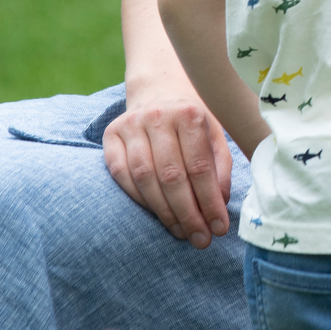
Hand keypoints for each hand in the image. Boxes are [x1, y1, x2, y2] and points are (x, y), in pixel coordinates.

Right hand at [102, 87, 233, 248]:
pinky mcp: (110, 135)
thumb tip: (219, 205)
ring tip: (181, 232)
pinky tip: (157, 215)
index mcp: (189, 114)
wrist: (159, 90)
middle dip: (188, 214)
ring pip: (145, 178)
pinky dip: (140, 200)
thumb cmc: (192, 121)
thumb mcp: (215, 136)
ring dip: (164, 212)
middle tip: (200, 239)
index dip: (209, 202)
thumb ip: (220, 169)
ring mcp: (130, 125)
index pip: (200, 167)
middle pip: (171, 176)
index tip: (219, 228)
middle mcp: (158, 116)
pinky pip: (122, 176)